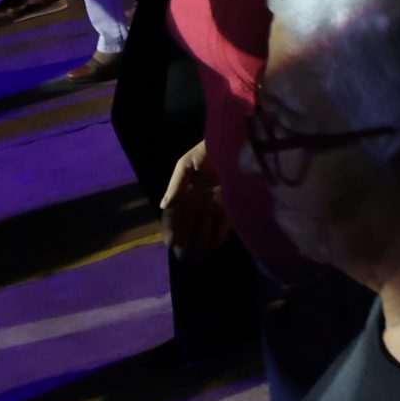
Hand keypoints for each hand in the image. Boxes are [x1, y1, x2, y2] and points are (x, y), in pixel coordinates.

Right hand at [161, 140, 230, 258]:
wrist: (235, 142)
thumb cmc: (207, 151)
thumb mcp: (187, 165)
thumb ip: (176, 185)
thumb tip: (163, 206)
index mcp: (185, 193)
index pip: (174, 216)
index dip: (171, 230)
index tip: (170, 245)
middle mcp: (198, 202)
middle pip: (189, 227)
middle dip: (185, 242)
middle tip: (184, 258)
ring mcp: (215, 205)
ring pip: (205, 229)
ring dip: (201, 243)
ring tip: (199, 258)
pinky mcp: (232, 205)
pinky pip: (224, 225)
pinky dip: (219, 236)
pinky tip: (214, 246)